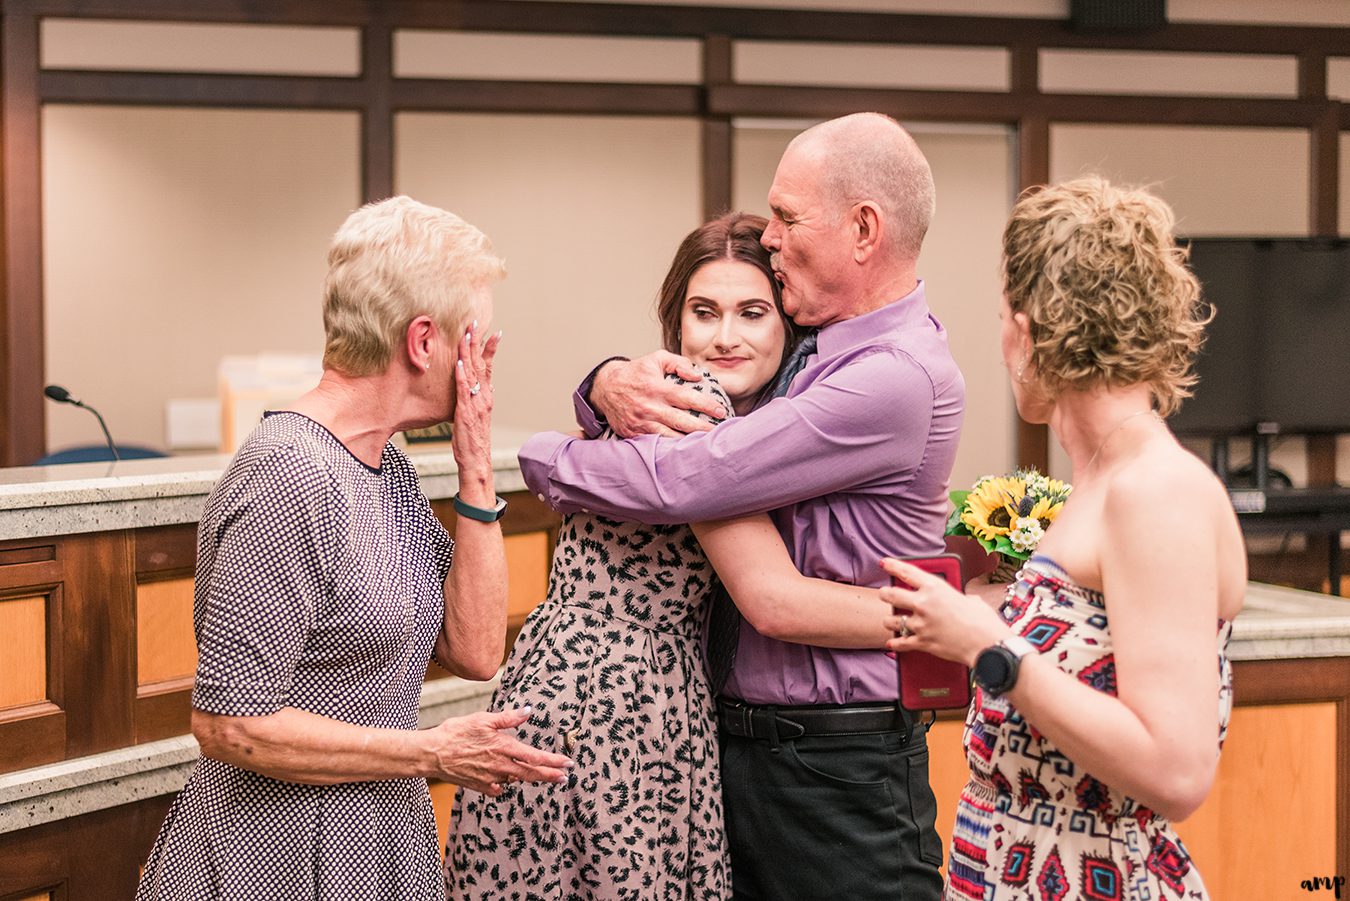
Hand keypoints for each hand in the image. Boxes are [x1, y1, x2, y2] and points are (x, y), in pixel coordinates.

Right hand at [425, 708, 573, 795]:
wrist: (432, 754)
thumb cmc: (455, 733)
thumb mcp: (483, 719)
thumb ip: (507, 718)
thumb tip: (528, 711)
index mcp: (503, 747)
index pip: (534, 757)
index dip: (553, 761)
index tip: (567, 764)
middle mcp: (500, 766)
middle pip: (531, 774)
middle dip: (550, 775)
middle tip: (565, 777)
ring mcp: (490, 778)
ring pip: (516, 780)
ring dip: (530, 778)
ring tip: (542, 775)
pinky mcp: (480, 786)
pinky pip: (499, 788)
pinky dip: (505, 783)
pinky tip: (507, 780)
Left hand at [452, 323, 499, 494]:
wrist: (477, 461)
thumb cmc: (473, 440)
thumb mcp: (477, 416)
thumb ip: (478, 399)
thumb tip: (481, 388)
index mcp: (487, 397)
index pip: (489, 367)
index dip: (490, 349)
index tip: (493, 332)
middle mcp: (484, 397)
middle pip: (481, 364)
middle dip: (477, 343)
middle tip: (475, 324)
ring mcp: (476, 403)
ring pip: (473, 373)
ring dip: (469, 352)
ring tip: (467, 335)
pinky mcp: (466, 412)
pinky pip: (464, 390)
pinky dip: (461, 375)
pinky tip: (459, 362)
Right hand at [591, 351, 727, 436]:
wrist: (605, 388)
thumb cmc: (635, 373)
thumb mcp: (656, 359)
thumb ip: (679, 363)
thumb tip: (697, 375)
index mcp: (657, 388)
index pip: (687, 398)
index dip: (705, 405)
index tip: (720, 410)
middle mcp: (650, 407)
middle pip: (682, 422)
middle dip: (703, 428)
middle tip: (718, 431)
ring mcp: (642, 423)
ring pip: (670, 436)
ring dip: (688, 441)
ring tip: (705, 443)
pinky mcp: (634, 434)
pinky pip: (655, 443)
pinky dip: (670, 446)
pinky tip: (684, 449)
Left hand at [880, 557, 1010, 666]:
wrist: (987, 645)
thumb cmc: (983, 621)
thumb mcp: (970, 599)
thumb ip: (958, 597)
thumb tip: (962, 601)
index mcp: (935, 588)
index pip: (907, 572)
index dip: (892, 566)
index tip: (884, 563)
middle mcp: (924, 604)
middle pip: (891, 595)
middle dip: (885, 594)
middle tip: (884, 594)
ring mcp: (921, 624)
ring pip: (892, 620)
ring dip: (890, 620)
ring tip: (890, 620)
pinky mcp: (922, 642)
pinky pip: (901, 642)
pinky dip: (896, 642)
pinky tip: (892, 641)